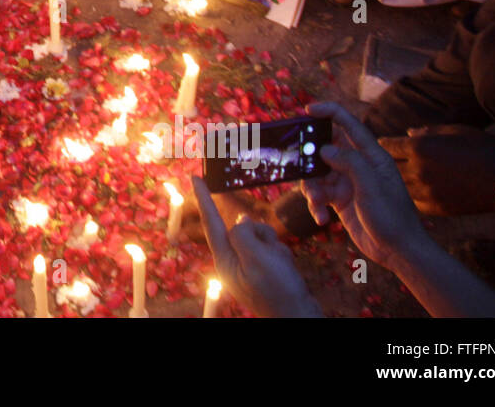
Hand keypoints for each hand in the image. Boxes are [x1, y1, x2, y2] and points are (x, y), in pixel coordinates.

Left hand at [193, 176, 321, 316]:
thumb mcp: (257, 258)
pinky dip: (280, 254)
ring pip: (260, 235)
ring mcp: (249, 265)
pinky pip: (271, 247)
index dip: (203, 198)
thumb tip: (241, 220)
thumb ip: (243, 234)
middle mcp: (233, 261)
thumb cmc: (278, 290)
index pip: (211, 222)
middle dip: (261, 235)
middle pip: (243, 228)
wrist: (299, 316)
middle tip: (271, 257)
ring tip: (280, 265)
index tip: (194, 177)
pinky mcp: (264, 268)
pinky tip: (286, 268)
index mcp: (224, 260)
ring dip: (274, 245)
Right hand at [301, 102, 429, 268]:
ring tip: (317, 202)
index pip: (348, 124)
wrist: (398, 250)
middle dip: (309, 155)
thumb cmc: (391, 216)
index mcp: (370, 155)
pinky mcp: (339, 199)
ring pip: (317, 173)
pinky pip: (319, 194)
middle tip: (295, 160)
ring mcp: (347, 182)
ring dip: (312, 187)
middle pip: (326, 148)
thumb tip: (324, 148)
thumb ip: (350, 163)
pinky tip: (321, 218)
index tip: (306, 110)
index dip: (328, 112)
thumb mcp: (372, 187)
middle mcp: (357, 165)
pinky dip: (316, 205)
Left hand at [377, 124, 494, 215]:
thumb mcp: (454, 131)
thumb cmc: (482, 148)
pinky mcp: (436, 208)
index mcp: (420, 148)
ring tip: (396, 178)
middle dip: (385, 163)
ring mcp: (426, 191)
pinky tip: (413, 192)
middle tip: (382, 163)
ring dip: (397, 181)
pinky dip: (411, 196)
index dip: (384, 144)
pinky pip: (414, 202)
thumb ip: (427, 132)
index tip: (381, 143)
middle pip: (389, 167)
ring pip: (399, 187)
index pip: (388, 146)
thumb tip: (408, 133)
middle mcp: (418, 170)